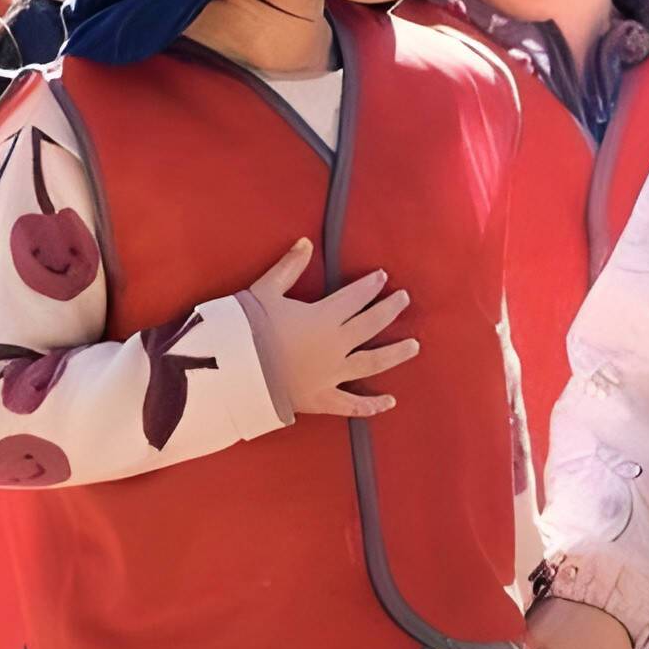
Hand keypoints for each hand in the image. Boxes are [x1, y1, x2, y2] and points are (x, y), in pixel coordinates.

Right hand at [244, 240, 418, 420]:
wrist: (234, 371)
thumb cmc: (247, 328)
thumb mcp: (265, 291)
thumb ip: (289, 267)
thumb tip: (306, 242)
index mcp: (324, 317)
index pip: (355, 296)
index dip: (370, 285)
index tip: (383, 276)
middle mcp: (336, 345)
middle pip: (371, 324)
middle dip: (390, 310)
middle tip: (404, 299)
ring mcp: (332, 374)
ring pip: (373, 363)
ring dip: (396, 354)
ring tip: (414, 346)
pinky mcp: (322, 399)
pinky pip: (351, 405)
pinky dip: (371, 406)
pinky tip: (390, 402)